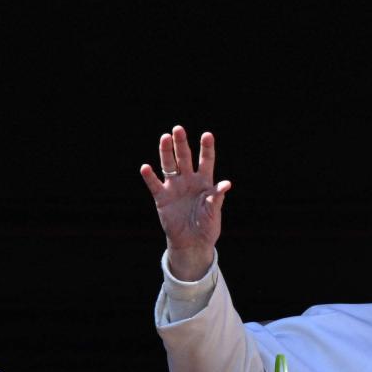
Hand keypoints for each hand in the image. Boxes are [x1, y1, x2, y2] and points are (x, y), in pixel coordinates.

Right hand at [140, 125, 230, 280]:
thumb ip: (217, 198)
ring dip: (165, 152)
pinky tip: (146, 167)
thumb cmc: (207, 227)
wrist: (192, 243)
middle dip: (181, 143)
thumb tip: (226, 184)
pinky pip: (154, 184)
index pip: (206, 160)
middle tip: (178, 129)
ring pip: (168, 165)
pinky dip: (149, 176)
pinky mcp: (162, 198)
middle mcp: (188, 180)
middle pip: (184, 157)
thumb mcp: (214, 212)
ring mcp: (174, 187)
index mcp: (204, 182)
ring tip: (164, 138)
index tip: (207, 135)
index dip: (206, 148)